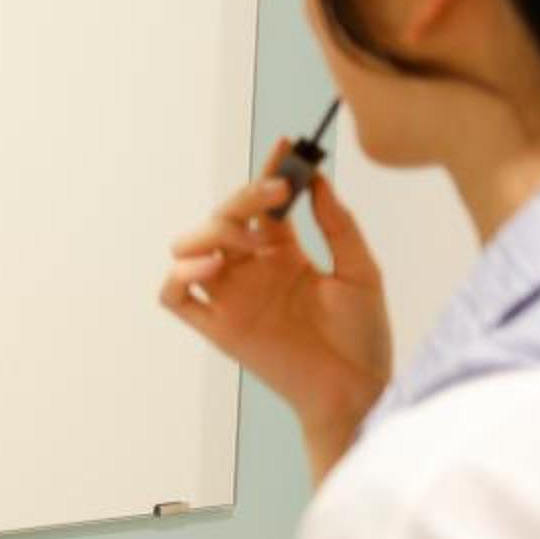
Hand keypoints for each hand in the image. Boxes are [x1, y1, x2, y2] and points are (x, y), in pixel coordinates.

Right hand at [159, 145, 392, 447]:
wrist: (358, 390)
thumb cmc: (363, 338)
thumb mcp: (361, 270)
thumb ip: (337, 224)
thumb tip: (317, 180)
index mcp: (283, 254)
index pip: (262, 203)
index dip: (269, 173)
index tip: (285, 148)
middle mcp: (251, 271)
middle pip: (222, 217)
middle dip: (241, 198)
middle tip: (275, 196)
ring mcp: (232, 297)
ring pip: (190, 248)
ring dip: (212, 232)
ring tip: (250, 241)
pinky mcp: (219, 327)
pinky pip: (176, 295)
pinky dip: (181, 274)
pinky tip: (213, 265)